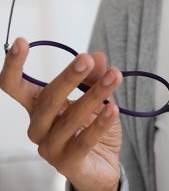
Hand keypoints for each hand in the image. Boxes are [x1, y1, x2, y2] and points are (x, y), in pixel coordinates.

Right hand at [0, 37, 121, 190]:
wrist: (103, 165)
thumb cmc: (92, 127)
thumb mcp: (97, 97)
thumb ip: (94, 77)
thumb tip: (97, 56)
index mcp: (39, 107)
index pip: (15, 86)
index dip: (14, 65)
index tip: (22, 42)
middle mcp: (39, 127)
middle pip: (47, 100)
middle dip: (68, 78)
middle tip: (86, 60)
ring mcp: (50, 147)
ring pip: (69, 118)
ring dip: (94, 95)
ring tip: (115, 77)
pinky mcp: (68, 163)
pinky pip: (84, 141)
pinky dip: (100, 124)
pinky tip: (113, 109)